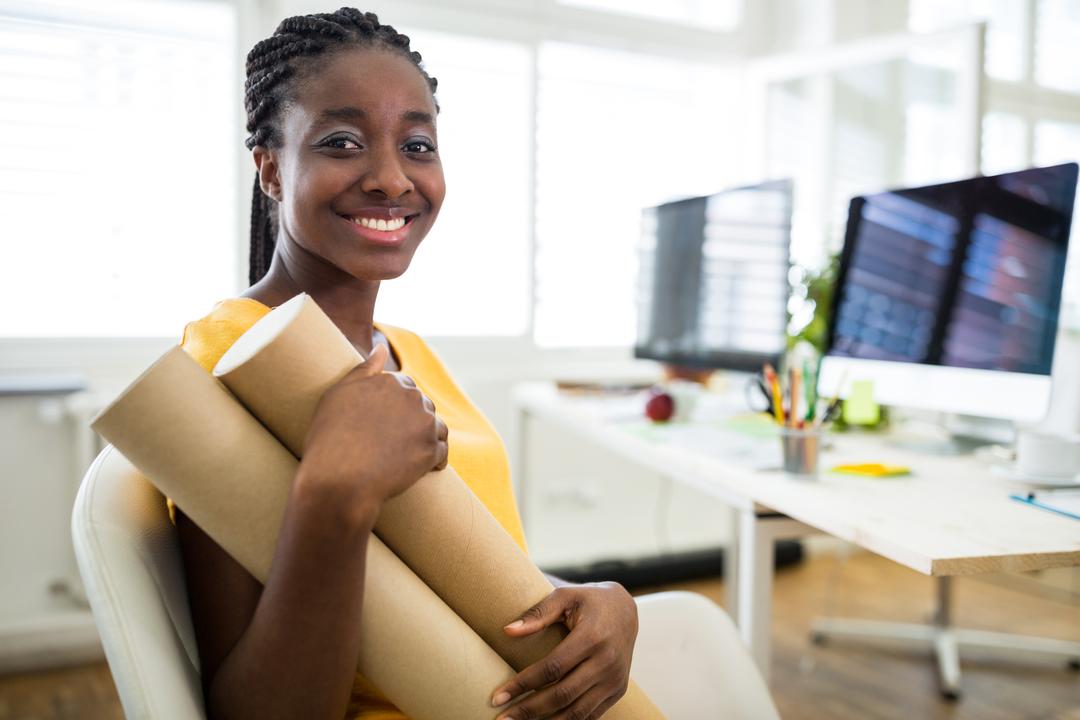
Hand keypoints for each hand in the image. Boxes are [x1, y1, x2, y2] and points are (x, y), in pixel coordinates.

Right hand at [299, 343, 448, 510]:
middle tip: (397, 440)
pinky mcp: (432, 452)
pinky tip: (427, 467)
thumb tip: (381, 347)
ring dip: (428, 437)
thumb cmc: (330, 437)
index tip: (387, 421)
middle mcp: (412, 398)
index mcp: (391, 382)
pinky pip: (443, 453)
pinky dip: (437, 460)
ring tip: (412, 453)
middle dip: (414, 419)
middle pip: (422, 406)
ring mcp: (425, 425)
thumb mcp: (339, 394)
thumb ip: (364, 369)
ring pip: (436, 427)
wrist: (338, 479)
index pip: (405, 386)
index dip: (396, 404)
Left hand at [491, 582, 637, 719]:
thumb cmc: (589, 602)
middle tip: (502, 719)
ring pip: (577, 712)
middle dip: (529, 710)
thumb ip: (538, 613)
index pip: (552, 668)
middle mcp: (606, 661)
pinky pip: (590, 715)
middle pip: (562, 694)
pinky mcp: (618, 690)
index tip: (497, 697)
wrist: (625, 611)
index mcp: (592, 637)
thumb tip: (508, 631)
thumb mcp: (565, 597)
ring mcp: (614, 679)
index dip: (523, 684)